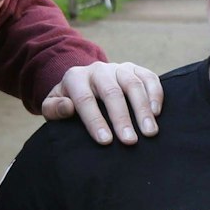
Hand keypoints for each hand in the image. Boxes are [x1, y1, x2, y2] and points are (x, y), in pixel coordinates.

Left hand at [42, 61, 163, 144]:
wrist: (84, 83)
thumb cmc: (69, 103)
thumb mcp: (52, 106)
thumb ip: (54, 109)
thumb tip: (68, 107)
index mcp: (75, 78)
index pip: (85, 99)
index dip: (95, 121)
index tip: (106, 141)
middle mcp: (98, 69)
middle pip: (112, 92)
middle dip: (121, 118)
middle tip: (130, 141)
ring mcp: (119, 68)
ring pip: (133, 84)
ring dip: (142, 109)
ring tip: (149, 132)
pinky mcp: (135, 69)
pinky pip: (149, 77)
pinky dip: (155, 94)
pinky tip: (157, 113)